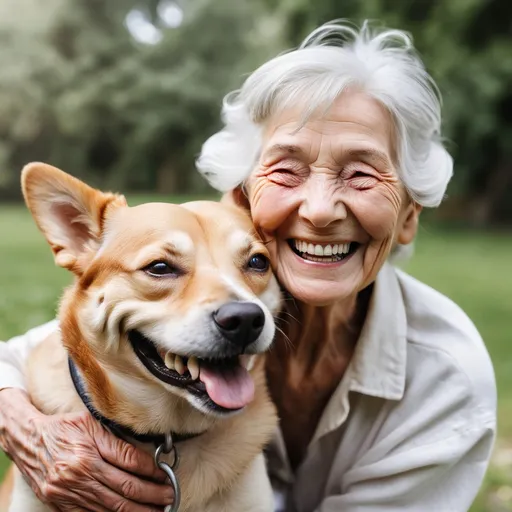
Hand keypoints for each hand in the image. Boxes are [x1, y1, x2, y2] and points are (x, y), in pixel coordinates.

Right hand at [0, 388, 173, 510]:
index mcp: (89, 452)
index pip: (130, 463)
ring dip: (137, 511)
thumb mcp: (90, 424)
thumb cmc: (63, 428)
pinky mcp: (62, 504)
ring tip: (156, 510)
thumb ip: (115, 441)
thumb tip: (143, 457)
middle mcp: (80, 474)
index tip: (165, 475)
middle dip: (151, 495)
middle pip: (125, 489)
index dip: (151, 471)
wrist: (28, 441)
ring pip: (111, 508)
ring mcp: (70, 493)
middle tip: (170, 497)